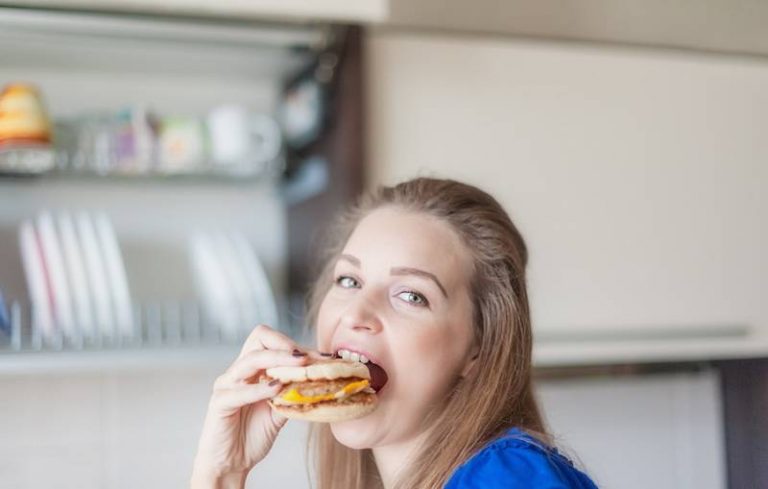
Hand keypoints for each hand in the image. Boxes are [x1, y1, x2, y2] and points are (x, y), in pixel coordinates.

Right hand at [191, 325, 309, 487]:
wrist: (231, 463)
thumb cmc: (253, 433)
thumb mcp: (281, 410)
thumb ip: (294, 392)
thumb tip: (320, 380)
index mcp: (253, 368)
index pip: (274, 343)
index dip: (299, 346)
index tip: (323, 357)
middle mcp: (239, 370)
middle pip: (259, 338)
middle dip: (286, 344)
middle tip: (307, 356)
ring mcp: (227, 384)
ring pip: (251, 359)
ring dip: (278, 360)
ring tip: (299, 365)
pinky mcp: (219, 403)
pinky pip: (239, 391)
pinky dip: (260, 389)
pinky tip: (276, 389)